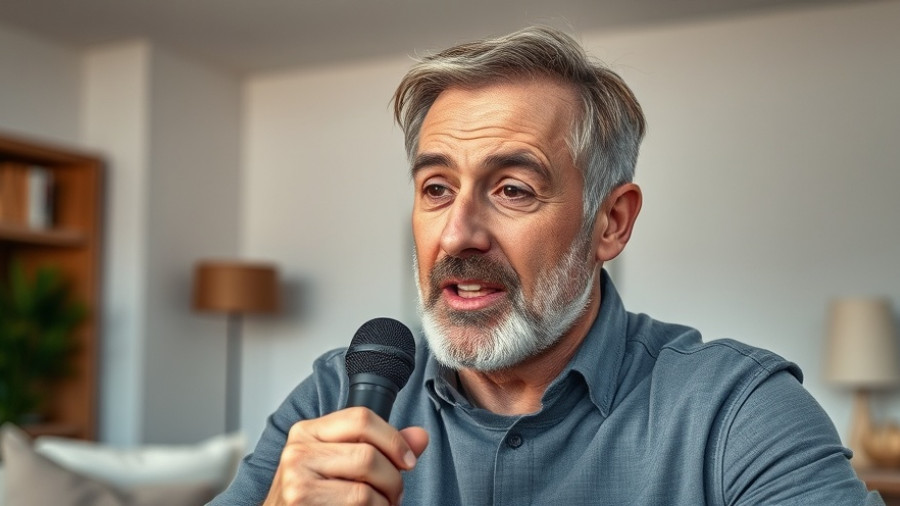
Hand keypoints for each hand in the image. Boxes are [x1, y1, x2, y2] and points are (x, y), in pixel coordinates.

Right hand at [263, 407, 428, 505]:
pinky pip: (358, 504)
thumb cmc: (313, 497)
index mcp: (308, 431)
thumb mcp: (342, 465)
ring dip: (384, 502)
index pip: (362, 417)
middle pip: (369, 454)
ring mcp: (297, 478)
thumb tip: (420, 436)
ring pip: (366, 486)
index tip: (407, 460)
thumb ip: (382, 448)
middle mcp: (298, 450)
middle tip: (393, 494)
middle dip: (393, 480)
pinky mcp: (301, 501)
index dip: (394, 440)